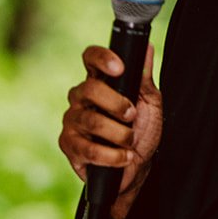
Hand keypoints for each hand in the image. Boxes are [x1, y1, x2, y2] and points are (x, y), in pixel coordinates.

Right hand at [58, 43, 162, 218]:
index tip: (120, 68)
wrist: (134, 170)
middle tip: (132, 116)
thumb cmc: (141, 134)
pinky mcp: (68, 145)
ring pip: (91, 121)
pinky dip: (112, 155)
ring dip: (119, 134)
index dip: (101, 59)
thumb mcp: (149, 104)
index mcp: (99, 84)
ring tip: (130, 142)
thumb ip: (144, 78)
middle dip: (116, 103)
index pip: (90, 59)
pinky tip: (124, 157)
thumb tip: (147, 48)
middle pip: (89, 89)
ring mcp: (71, 122)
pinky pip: (88, 148)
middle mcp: (80, 100)